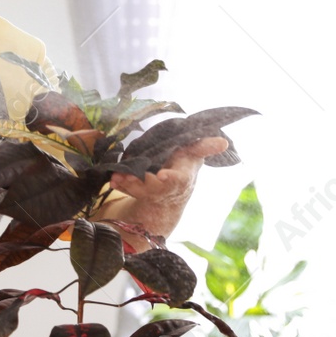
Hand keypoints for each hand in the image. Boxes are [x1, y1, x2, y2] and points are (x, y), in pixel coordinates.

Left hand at [105, 135, 229, 236]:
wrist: (174, 185)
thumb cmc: (185, 162)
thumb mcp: (196, 153)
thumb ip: (206, 147)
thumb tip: (222, 143)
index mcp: (183, 177)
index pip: (178, 180)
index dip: (171, 179)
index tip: (162, 175)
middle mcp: (167, 188)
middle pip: (154, 188)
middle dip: (141, 183)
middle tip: (129, 176)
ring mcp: (152, 193)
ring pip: (139, 191)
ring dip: (127, 184)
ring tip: (117, 176)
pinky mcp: (138, 192)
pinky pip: (128, 190)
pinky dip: (120, 185)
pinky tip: (112, 179)